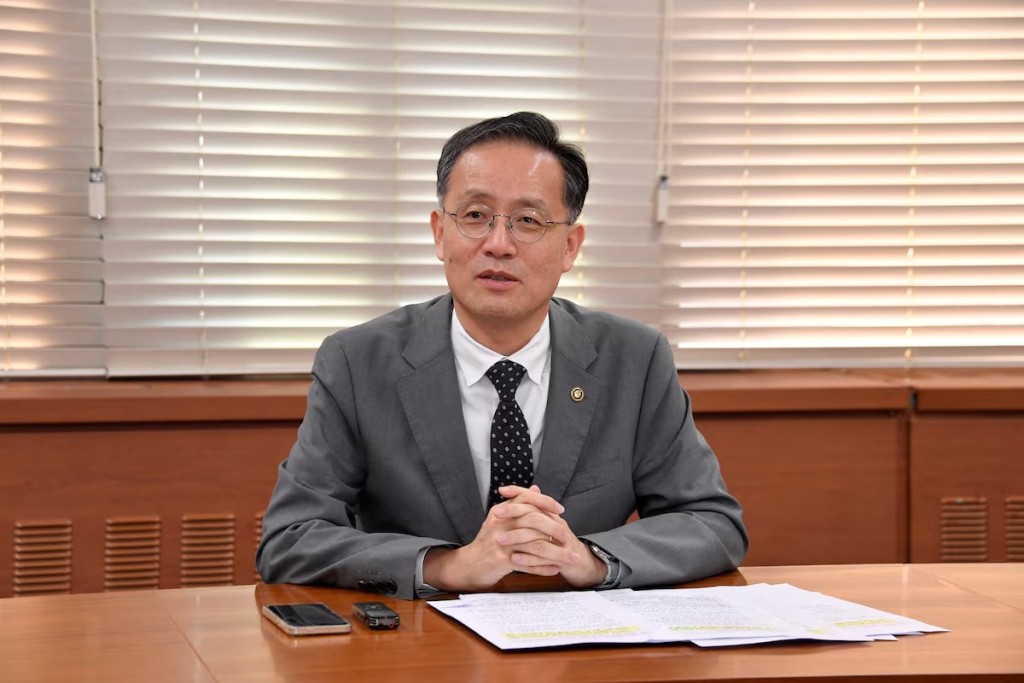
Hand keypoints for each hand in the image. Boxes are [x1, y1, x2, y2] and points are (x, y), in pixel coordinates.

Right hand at [422, 485, 607, 591]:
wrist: (470, 564)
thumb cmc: (489, 541)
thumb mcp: (501, 519)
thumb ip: (519, 505)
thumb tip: (536, 488)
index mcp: (501, 510)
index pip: (526, 499)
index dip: (545, 502)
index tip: (561, 509)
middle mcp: (500, 523)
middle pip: (534, 520)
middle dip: (555, 528)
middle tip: (570, 537)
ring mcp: (501, 542)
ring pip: (535, 544)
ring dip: (557, 552)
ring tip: (571, 557)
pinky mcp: (501, 560)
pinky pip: (528, 564)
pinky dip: (544, 567)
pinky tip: (556, 569)